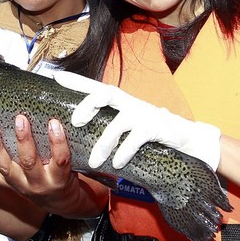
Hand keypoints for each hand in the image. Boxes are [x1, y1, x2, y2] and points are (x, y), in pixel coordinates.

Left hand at [0, 115, 105, 218]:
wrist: (60, 203)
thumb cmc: (68, 177)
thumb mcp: (74, 165)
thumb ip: (68, 146)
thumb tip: (64, 114)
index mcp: (58, 177)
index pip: (60, 159)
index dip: (57, 142)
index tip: (54, 122)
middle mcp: (39, 183)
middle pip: (29, 162)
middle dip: (24, 140)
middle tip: (20, 119)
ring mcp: (22, 186)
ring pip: (8, 169)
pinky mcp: (11, 186)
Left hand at [53, 71, 221, 170]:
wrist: (183, 137)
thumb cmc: (148, 130)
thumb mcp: (126, 123)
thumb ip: (107, 122)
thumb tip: (78, 130)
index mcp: (119, 101)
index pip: (95, 86)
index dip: (76, 81)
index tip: (56, 77)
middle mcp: (129, 103)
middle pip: (106, 93)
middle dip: (88, 105)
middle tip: (74, 122)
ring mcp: (142, 114)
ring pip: (118, 123)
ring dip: (104, 144)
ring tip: (94, 161)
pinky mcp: (155, 127)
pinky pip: (136, 139)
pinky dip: (124, 151)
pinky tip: (117, 163)